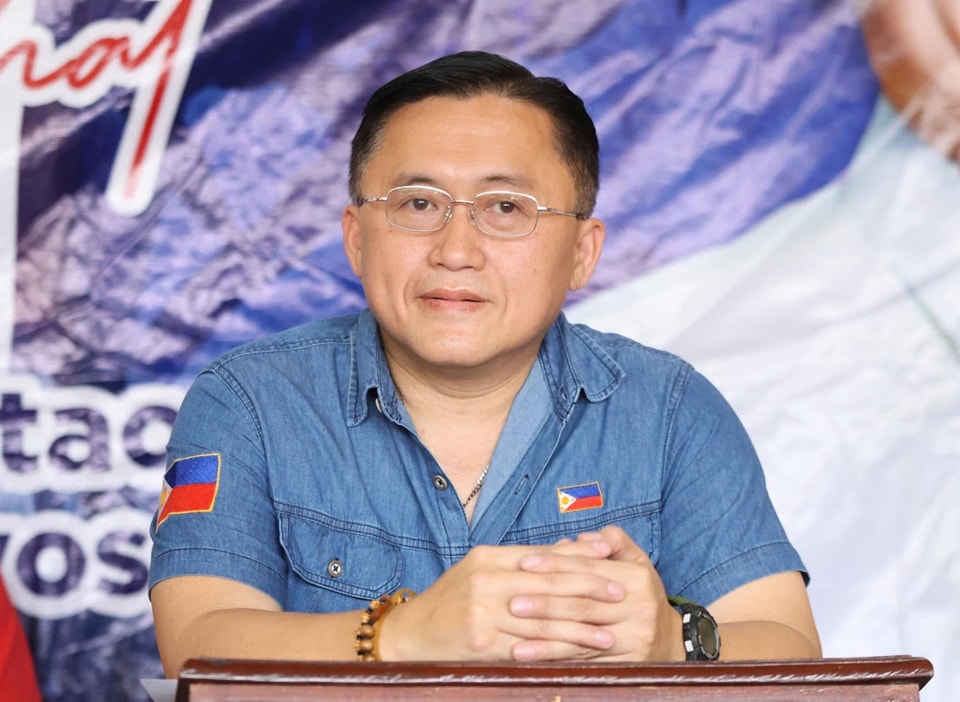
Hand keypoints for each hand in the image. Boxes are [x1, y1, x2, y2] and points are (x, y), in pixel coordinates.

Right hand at [377, 538, 625, 660]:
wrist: (409, 636)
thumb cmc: (451, 601)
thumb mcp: (482, 570)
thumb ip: (524, 561)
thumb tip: (570, 547)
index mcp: (489, 557)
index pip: (542, 555)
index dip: (578, 557)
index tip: (610, 557)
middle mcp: (485, 580)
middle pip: (547, 585)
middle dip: (588, 590)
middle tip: (620, 594)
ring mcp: (482, 612)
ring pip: (542, 621)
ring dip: (580, 630)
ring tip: (609, 636)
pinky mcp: (481, 643)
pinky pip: (528, 648)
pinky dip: (556, 653)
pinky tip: (577, 657)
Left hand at [510, 526, 683, 661]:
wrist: (671, 641)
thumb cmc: (643, 595)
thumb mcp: (637, 561)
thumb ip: (613, 541)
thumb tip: (581, 537)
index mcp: (636, 578)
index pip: (588, 568)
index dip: (555, 564)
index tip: (524, 563)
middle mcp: (637, 608)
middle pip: (582, 603)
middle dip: (544, 601)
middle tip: (512, 599)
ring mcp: (632, 639)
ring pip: (580, 634)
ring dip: (543, 634)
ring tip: (514, 630)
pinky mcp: (624, 664)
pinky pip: (582, 659)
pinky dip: (552, 657)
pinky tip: (528, 655)